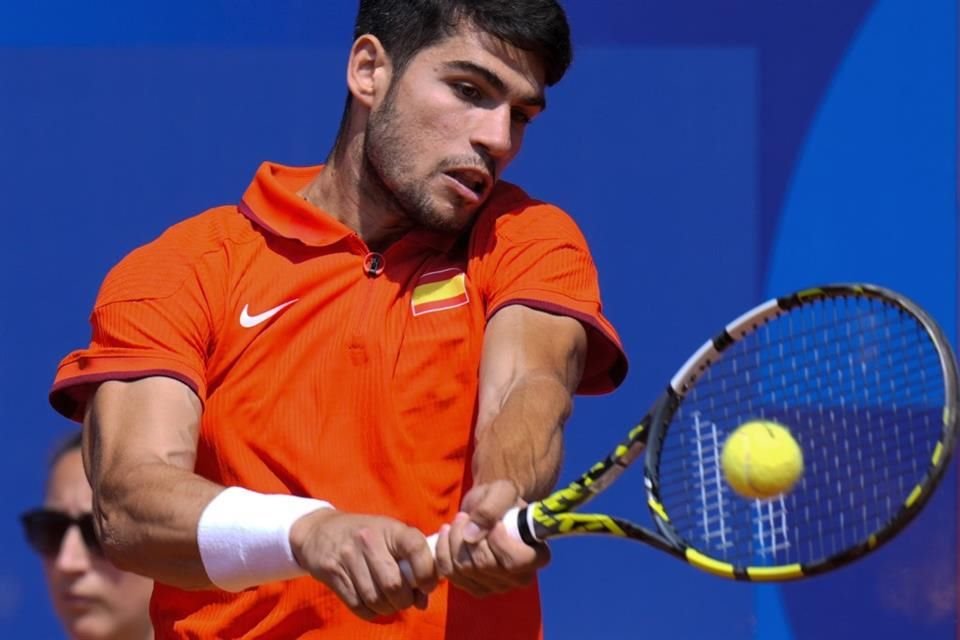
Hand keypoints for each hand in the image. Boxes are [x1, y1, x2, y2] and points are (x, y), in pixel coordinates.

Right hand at [289, 509, 437, 619]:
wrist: (321, 531)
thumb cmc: (368, 536)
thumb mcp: (391, 536)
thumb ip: (412, 563)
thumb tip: (423, 599)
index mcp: (391, 529)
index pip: (415, 548)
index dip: (426, 572)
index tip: (427, 586)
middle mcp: (369, 539)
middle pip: (394, 584)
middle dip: (404, 600)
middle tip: (405, 599)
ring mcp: (348, 556)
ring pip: (375, 599)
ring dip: (387, 608)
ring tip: (389, 601)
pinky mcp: (332, 573)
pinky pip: (358, 605)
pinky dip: (370, 611)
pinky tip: (372, 603)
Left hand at [434, 480, 549, 596]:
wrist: (489, 508)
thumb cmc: (502, 499)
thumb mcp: (501, 492)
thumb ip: (491, 508)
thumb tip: (470, 536)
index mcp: (537, 557)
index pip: (515, 562)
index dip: (498, 542)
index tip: (494, 523)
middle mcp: (520, 577)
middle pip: (484, 565)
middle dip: (467, 536)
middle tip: (464, 516)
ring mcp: (497, 586)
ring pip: (465, 569)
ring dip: (454, 540)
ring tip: (457, 521)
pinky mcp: (475, 588)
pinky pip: (451, 574)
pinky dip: (443, 551)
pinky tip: (446, 534)